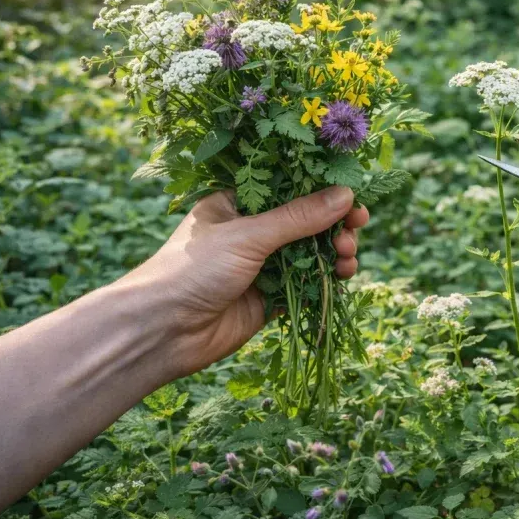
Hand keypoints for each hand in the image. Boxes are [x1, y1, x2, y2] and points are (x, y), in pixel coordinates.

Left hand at [115, 186, 368, 376]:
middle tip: (356, 227)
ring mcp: (260, 265)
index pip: (288, 187)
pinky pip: (306, 283)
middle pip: (305, 220)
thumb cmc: (193, 269)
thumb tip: (346, 195)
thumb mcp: (248, 235)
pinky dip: (326, 279)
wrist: (163, 331)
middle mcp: (250, 231)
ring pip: (310, 252)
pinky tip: (342, 276)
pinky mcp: (268, 298)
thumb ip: (298, 217)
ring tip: (348, 257)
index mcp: (236, 203)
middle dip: (334, 223)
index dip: (322, 190)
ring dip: (334, 251)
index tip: (353, 194)